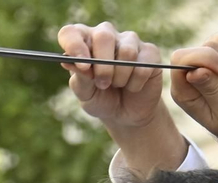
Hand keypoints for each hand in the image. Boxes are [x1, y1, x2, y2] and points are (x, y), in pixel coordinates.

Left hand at [59, 22, 185, 178]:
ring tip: (118, 85)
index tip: (82, 66)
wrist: (127, 116)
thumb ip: (79, 78)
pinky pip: (143, 65)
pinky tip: (133, 87)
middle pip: (104, 36)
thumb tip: (68, 62)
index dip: (75, 46)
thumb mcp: (86, 95)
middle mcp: (106, 35)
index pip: (71, 32)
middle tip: (103, 84)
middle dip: (103, 66)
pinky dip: (136, 83)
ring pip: (127, 52)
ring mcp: (130, 41)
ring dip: (120, 77)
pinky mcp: (150, 52)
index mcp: (84, 42)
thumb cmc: (102, 100)